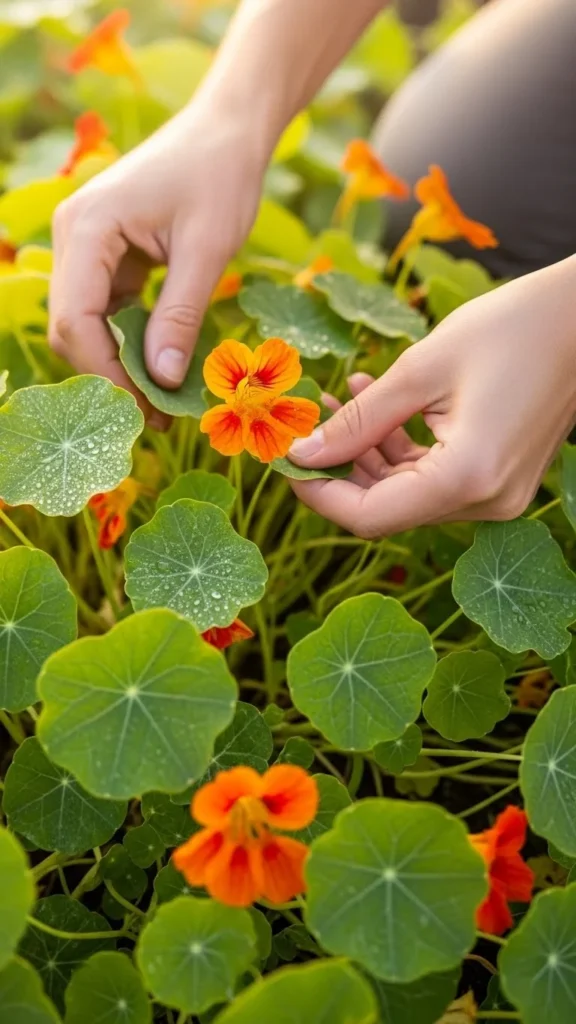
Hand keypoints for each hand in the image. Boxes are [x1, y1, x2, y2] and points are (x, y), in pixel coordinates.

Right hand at [49, 105, 265, 425]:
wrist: (227, 130)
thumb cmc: (220, 175)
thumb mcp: (207, 249)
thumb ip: (181, 316)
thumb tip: (162, 380)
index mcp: (87, 228)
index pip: (75, 319)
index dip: (107, 372)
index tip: (148, 408)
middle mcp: (73, 236)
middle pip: (71, 328)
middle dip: (111, 375)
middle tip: (159, 415)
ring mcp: (86, 247)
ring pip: (86, 325)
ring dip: (121, 364)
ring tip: (165, 400)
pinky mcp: (106, 257)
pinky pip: (108, 312)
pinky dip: (131, 342)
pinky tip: (163, 366)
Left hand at [288, 256, 575, 536]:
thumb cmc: (512, 328)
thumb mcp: (422, 369)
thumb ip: (358, 420)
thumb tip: (303, 453)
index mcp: (467, 478)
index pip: (370, 517)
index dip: (320, 493)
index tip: (287, 460)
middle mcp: (486, 502)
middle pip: (388, 507)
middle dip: (340, 467)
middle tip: (306, 423)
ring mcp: (497, 495)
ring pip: (409, 492)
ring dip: (369, 451)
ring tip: (340, 395)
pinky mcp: (501, 478)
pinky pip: (436, 476)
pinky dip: (402, 448)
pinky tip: (376, 402)